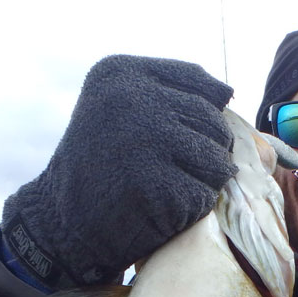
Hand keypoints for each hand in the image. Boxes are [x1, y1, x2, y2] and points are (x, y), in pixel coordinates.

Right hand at [1, 55, 236, 287]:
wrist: (60, 224)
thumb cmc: (103, 170)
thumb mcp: (123, 114)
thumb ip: (174, 100)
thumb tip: (237, 102)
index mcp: (121, 72)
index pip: (200, 84)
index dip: (207, 115)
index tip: (183, 141)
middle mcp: (131, 97)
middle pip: (214, 122)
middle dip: (206, 153)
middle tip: (172, 173)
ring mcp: (144, 140)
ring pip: (216, 159)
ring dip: (201, 183)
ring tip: (165, 189)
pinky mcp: (155, 183)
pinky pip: (204, 195)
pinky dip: (190, 209)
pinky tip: (160, 209)